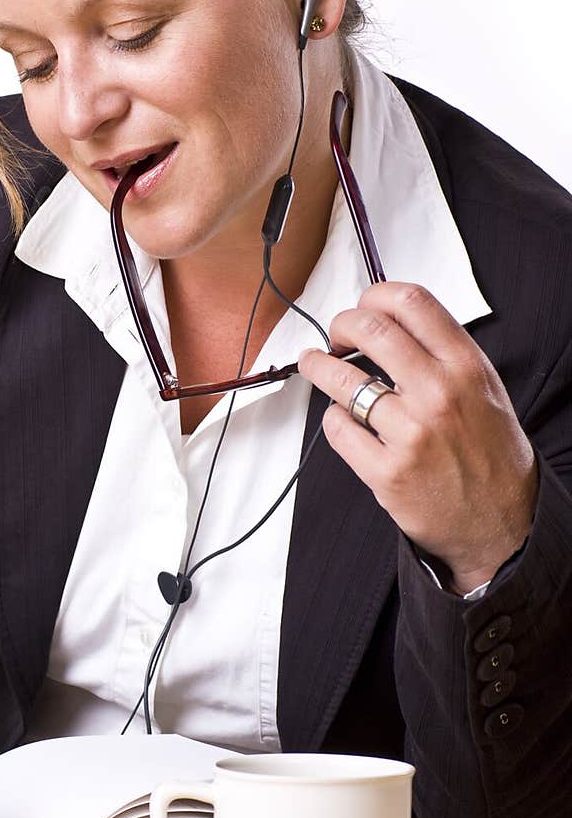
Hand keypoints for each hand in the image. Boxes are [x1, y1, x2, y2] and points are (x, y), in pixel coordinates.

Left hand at [298, 282, 538, 593]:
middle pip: (370, 330)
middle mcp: (438, 394)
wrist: (501, 522)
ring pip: (343, 380)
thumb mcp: (484, 389)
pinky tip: (342, 418)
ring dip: (319, 367)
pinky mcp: (386, 472)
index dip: (375, 295)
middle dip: (340, 325)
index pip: (412, 302)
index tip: (362, 305)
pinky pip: (338, 428)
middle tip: (334, 335)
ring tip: (314, 364)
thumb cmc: (490, 454)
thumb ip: (443, 353)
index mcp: (466, 367)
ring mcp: (410, 434)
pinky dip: (333, 418)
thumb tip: (391, 322)